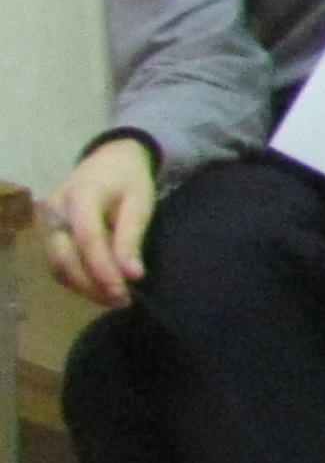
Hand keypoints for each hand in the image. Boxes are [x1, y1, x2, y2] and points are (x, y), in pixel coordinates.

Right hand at [46, 136, 157, 307]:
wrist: (108, 161)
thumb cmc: (128, 180)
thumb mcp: (140, 202)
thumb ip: (132, 238)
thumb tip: (132, 275)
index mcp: (80, 195)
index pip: (87, 239)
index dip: (103, 269)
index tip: (123, 291)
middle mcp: (54, 211)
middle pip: (64, 257)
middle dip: (92, 285)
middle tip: (121, 301)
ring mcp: (45, 223)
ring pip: (57, 265)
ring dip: (84, 287)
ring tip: (114, 299)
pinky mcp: (46, 234)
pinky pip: (57, 263)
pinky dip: (77, 279)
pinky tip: (100, 287)